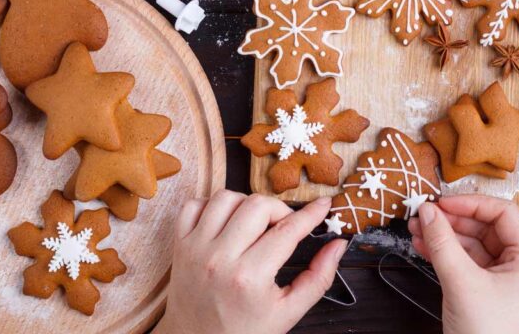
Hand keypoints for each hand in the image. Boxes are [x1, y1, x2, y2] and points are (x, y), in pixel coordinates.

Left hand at [153, 192, 346, 333]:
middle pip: (258, 205)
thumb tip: (338, 245)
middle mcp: (220, 258)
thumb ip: (318, 278)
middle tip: (284, 227)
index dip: (311, 213)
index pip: (288, 230)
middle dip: (279, 210)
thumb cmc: (242, 331)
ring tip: (254, 225)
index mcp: (250, 278)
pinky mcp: (179, 245)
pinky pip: (194, 204)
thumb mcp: (288, 312)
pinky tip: (226, 223)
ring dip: (247, 204)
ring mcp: (196, 249)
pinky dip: (212, 206)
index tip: (324, 204)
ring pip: (226, 197)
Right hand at [407, 196, 518, 333]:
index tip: (442, 203)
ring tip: (416, 229)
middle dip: (453, 220)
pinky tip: (422, 246)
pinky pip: (466, 264)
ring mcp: (503, 281)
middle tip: (424, 214)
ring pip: (473, 246)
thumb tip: (428, 212)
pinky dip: (446, 254)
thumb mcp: (462, 283)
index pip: (504, 214)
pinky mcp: (486, 293)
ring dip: (445, 236)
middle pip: (487, 228)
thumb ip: (443, 243)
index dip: (471, 204)